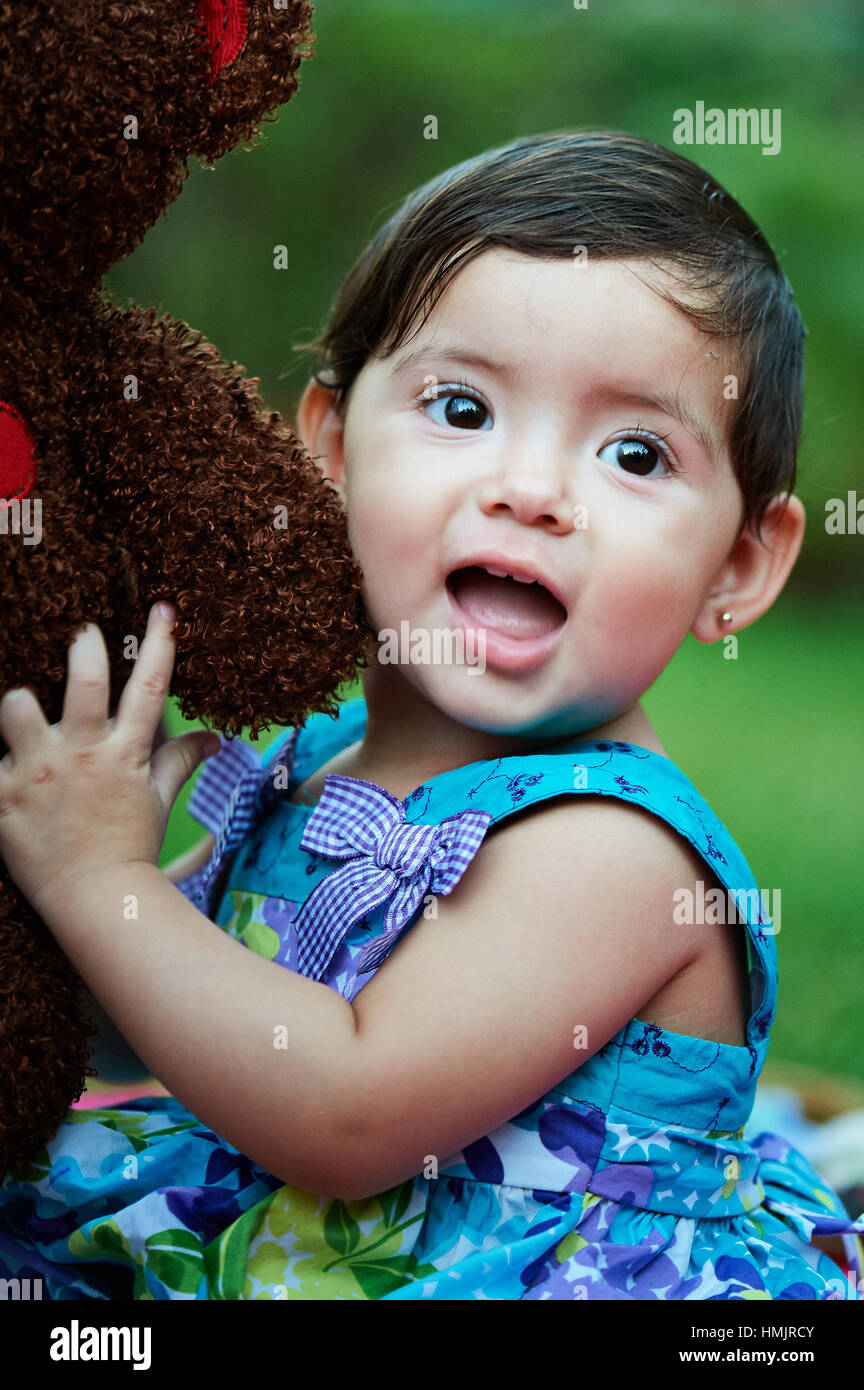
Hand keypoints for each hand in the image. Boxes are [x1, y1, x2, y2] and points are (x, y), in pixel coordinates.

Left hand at [0, 602, 219, 912]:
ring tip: (21, 711)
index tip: (162, 609)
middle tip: (83, 634)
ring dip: (18, 706)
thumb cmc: (129, 850)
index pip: (148, 687)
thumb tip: (212, 738)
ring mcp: (36, 775)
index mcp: (122, 755)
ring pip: (16, 709)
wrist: (94, 901)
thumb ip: (179, 761)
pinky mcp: (0, 797)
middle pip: (83, 683)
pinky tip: (3, 771)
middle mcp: (80, 756)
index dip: (159, 643)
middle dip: (85, 649)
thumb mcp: (158, 801)